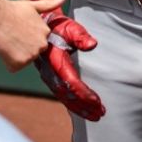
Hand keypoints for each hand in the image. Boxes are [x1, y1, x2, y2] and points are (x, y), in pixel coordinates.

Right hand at [0, 0, 63, 70]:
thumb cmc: (11, 8)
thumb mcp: (33, 5)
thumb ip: (49, 5)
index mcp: (46, 33)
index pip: (37, 43)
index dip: (25, 38)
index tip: (18, 31)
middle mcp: (41, 45)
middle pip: (31, 53)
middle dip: (22, 47)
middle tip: (12, 35)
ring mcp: (31, 55)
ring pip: (22, 60)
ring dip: (14, 55)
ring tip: (7, 40)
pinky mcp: (19, 63)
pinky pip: (13, 67)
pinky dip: (7, 61)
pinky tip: (4, 48)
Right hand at [35, 6, 104, 120]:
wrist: (41, 26)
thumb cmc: (58, 26)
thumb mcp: (70, 27)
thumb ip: (81, 36)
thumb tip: (92, 44)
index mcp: (56, 61)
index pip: (71, 82)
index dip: (83, 94)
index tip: (96, 102)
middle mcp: (51, 72)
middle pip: (68, 95)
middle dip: (84, 106)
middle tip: (100, 114)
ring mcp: (49, 77)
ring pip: (64, 97)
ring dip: (79, 108)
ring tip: (95, 115)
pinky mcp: (51, 78)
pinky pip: (62, 94)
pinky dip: (73, 103)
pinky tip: (83, 109)